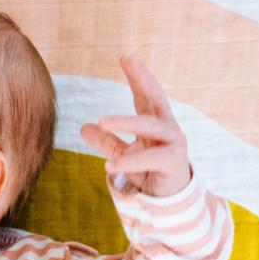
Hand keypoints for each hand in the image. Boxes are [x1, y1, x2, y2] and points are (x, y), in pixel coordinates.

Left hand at [79, 54, 191, 197]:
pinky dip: (129, 161)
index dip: (137, 76)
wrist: (169, 202)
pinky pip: (150, 158)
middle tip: (128, 61)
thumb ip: (107, 141)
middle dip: (143, 78)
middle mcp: (167, 129)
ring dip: (126, 122)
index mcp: (155, 123)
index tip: (125, 57)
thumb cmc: (150, 173)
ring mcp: (173, 143)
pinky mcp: (174, 162)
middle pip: (154, 98)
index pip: (145, 95)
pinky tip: (110, 165)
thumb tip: (84, 128)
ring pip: (150, 125)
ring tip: (102, 121)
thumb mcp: (123, 155)